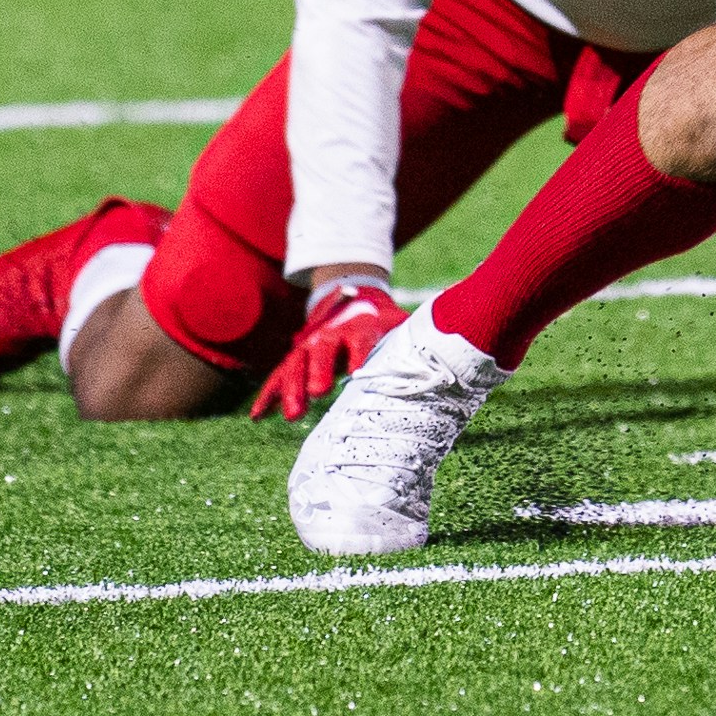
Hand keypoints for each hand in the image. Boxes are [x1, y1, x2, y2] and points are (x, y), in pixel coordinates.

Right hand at [251, 277, 408, 420]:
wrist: (354, 298)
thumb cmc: (384, 321)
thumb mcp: (401, 322)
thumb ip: (421, 335)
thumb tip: (458, 340)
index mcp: (361, 326)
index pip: (361, 340)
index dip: (359, 355)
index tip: (358, 373)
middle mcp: (330, 335)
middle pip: (322, 353)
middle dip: (318, 373)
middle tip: (317, 394)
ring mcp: (309, 346)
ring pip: (295, 367)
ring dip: (291, 390)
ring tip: (292, 415)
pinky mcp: (295, 358)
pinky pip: (278, 377)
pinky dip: (268, 396)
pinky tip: (258, 417)